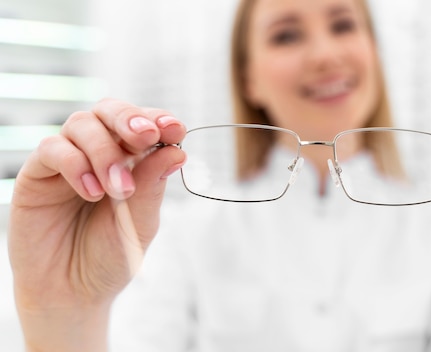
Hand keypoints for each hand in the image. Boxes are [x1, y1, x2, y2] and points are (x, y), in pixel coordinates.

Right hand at [8, 98, 186, 350]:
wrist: (72, 291)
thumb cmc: (110, 256)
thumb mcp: (140, 221)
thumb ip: (153, 184)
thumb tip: (177, 150)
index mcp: (131, 160)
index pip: (143, 124)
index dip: (159, 119)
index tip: (174, 128)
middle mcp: (99, 152)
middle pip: (110, 111)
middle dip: (131, 119)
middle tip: (146, 136)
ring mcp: (68, 159)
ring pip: (82, 124)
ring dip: (106, 151)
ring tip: (118, 189)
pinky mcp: (38, 173)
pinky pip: (52, 148)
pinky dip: (75, 164)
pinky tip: (91, 192)